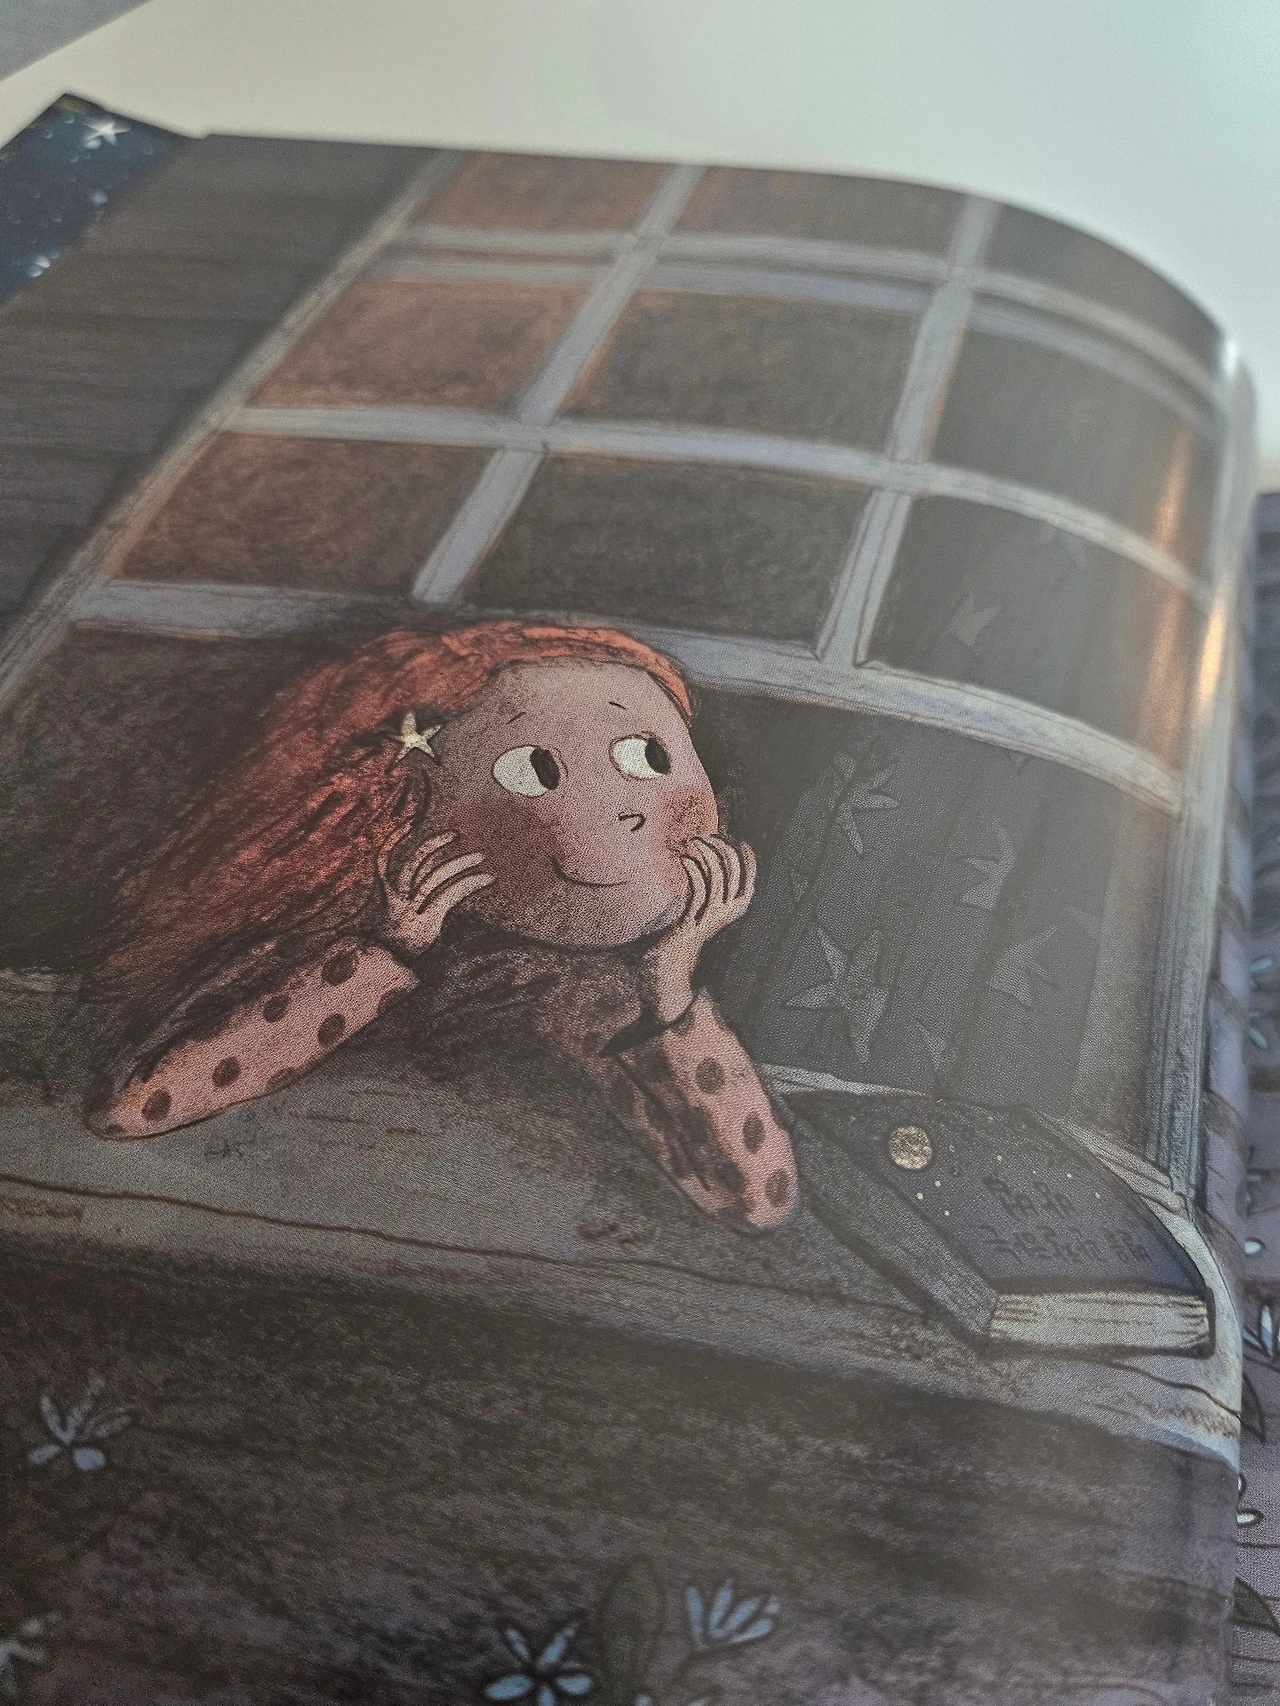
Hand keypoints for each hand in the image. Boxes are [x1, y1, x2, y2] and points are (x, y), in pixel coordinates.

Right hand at [377, 829, 492, 955]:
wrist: (381, 973)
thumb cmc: (385, 946)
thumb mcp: (384, 921)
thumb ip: (397, 899)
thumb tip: (409, 885)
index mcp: (382, 895)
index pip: (384, 857)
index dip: (395, 837)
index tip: (409, 821)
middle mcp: (394, 899)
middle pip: (415, 862)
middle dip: (435, 843)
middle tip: (457, 834)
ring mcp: (410, 911)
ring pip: (436, 876)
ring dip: (460, 864)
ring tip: (480, 857)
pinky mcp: (426, 922)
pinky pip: (450, 895)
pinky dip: (470, 884)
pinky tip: (486, 879)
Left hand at [642, 836, 755, 1022]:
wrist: (667, 984)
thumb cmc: (675, 949)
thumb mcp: (690, 918)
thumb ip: (696, 899)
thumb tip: (692, 871)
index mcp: (730, 912)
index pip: (749, 876)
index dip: (744, 854)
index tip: (729, 836)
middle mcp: (726, 916)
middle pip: (737, 871)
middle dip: (723, 848)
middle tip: (704, 837)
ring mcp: (711, 922)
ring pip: (720, 878)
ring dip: (707, 855)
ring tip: (692, 843)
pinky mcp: (693, 926)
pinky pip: (700, 892)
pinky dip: (694, 872)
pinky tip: (684, 861)